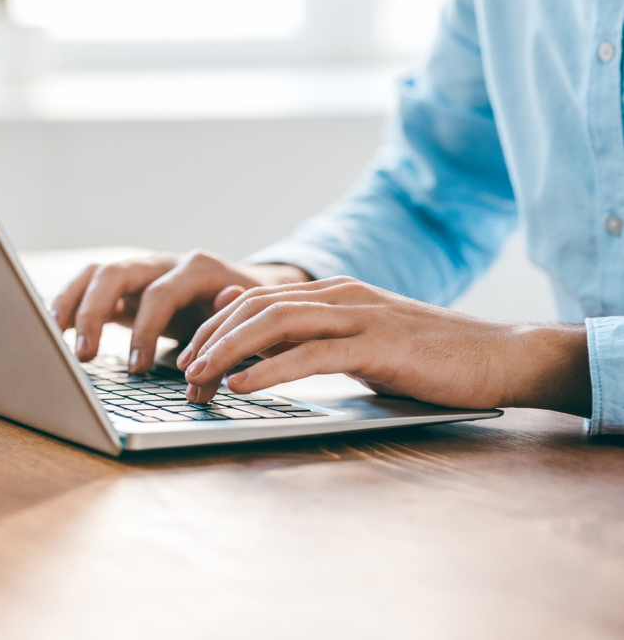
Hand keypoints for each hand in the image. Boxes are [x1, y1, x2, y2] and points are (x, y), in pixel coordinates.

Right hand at [50, 250, 310, 372]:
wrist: (253, 290)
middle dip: (94, 313)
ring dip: (71, 303)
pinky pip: (90, 286)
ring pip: (96, 273)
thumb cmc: (248, 312)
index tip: (137, 368)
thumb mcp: (247, 324)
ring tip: (53, 335)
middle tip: (84, 355)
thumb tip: (210, 357)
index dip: (145, 331)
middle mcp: (164, 263)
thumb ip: (228, 339)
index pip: (160, 294)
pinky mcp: (127, 287)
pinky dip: (70, 303)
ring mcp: (142, 272)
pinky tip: (53, 328)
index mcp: (197, 268)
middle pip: (116, 273)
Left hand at [177, 276, 591, 416]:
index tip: (188, 356)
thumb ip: (309, 334)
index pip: (255, 300)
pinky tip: (242, 386)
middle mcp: (340, 296)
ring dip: (228, 351)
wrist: (498, 355)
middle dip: (211, 338)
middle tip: (182, 371)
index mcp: (333, 294)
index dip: (214, 326)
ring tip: (198, 377)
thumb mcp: (358, 341)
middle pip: (256, 307)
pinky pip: (311, 355)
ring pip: (276, 323)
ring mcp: (360, 316)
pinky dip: (269, 370)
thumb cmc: (427, 357)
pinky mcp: (378, 345)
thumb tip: (252, 330)